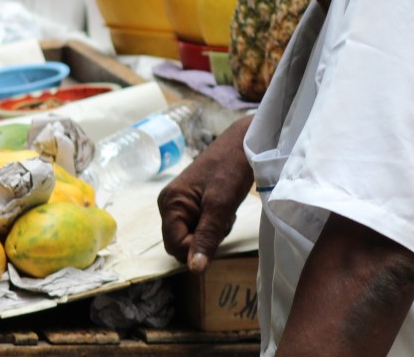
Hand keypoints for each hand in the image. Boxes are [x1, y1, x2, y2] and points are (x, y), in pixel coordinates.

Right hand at [158, 115, 253, 273]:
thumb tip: (194, 270)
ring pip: (191, 236)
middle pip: (181, 243)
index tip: (218, 233)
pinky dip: (213, 224)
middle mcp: (168, 204)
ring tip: (224, 211)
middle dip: (203, 240)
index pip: (174, 246)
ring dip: (211, 233)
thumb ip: (206, 237)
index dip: (195, 249)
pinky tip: (223, 209)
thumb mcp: (221, 205)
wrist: (244, 143)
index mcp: (170, 203)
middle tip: (221, 219)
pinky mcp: (190, 202)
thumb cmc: (231, 169)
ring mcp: (179, 203)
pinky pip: (197, 226)